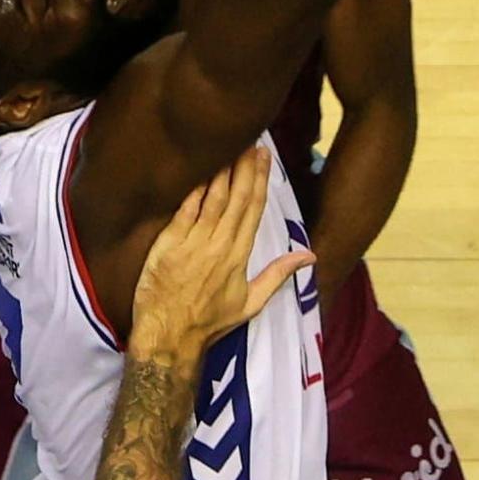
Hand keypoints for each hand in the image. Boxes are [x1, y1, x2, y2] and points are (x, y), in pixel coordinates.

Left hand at [131, 149, 312, 356]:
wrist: (169, 339)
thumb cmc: (209, 323)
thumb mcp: (251, 304)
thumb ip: (278, 275)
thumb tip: (310, 257)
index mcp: (239, 255)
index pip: (254, 208)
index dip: (260, 178)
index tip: (264, 155)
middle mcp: (219, 244)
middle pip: (236, 196)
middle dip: (244, 165)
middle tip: (248, 139)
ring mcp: (193, 243)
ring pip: (212, 197)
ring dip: (221, 170)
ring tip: (227, 145)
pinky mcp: (168, 244)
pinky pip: (184, 209)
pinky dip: (193, 188)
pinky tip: (198, 168)